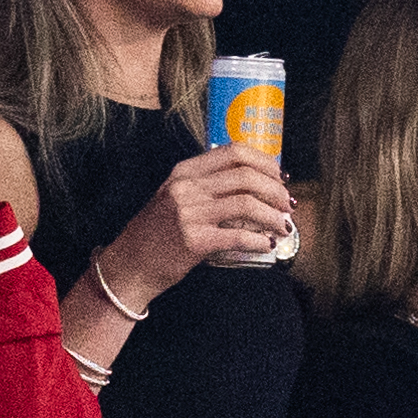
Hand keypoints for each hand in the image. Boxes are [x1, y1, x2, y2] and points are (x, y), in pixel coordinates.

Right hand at [98, 142, 297, 299]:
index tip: (281, 176)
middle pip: (246, 176)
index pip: (234, 152)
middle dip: (276, 190)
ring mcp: (189, 213)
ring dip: (274, 216)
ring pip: (247, 204)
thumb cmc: (157, 232)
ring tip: (285, 226)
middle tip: (288, 205)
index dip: (265, 163)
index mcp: (184, 172)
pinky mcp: (194, 240)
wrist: (129, 265)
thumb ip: (207, 184)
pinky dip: (261, 240)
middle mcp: (186, 187)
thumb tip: (255, 181)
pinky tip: (268, 244)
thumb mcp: (175, 196)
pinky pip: (240, 236)